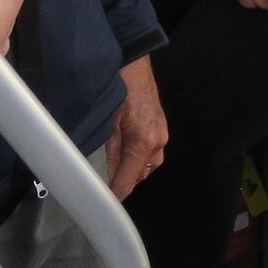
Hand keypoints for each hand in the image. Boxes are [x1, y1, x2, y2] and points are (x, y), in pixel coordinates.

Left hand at [104, 56, 168, 198]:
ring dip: (133, 171)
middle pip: (141, 175)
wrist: (134, 64)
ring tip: (115, 170)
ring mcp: (163, 134)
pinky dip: (140, 158)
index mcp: (144, 143)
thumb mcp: (108, 124)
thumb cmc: (118, 90)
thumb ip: (110, 153)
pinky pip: (153, 153)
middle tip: (104, 184)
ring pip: (149, 165)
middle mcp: (158, 142)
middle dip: (124, 182)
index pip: (129, 180)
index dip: (115, 194)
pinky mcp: (162, 127)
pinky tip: (127, 154)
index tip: (103, 204)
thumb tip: (106, 177)